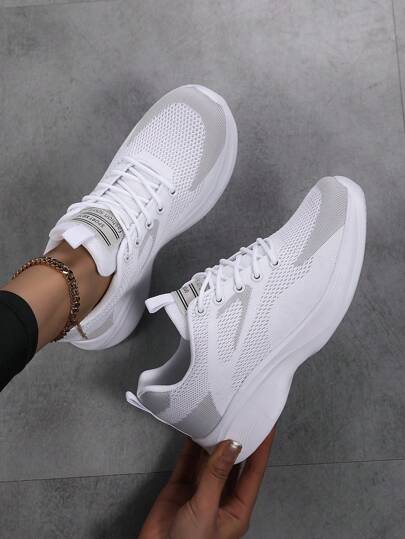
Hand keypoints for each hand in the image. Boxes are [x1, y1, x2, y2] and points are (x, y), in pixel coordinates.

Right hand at [139, 429, 274, 538]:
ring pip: (210, 459)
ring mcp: (200, 491)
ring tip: (218, 416)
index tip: (267, 424)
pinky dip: (191, 446)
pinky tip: (194, 430)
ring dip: (213, 440)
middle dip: (237, 439)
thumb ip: (216, 476)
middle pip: (233, 462)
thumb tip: (231, 445)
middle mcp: (221, 497)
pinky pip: (188, 461)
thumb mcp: (206, 510)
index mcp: (237, 508)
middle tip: (240, 413)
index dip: (262, 447)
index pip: (254, 471)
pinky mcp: (180, 487)